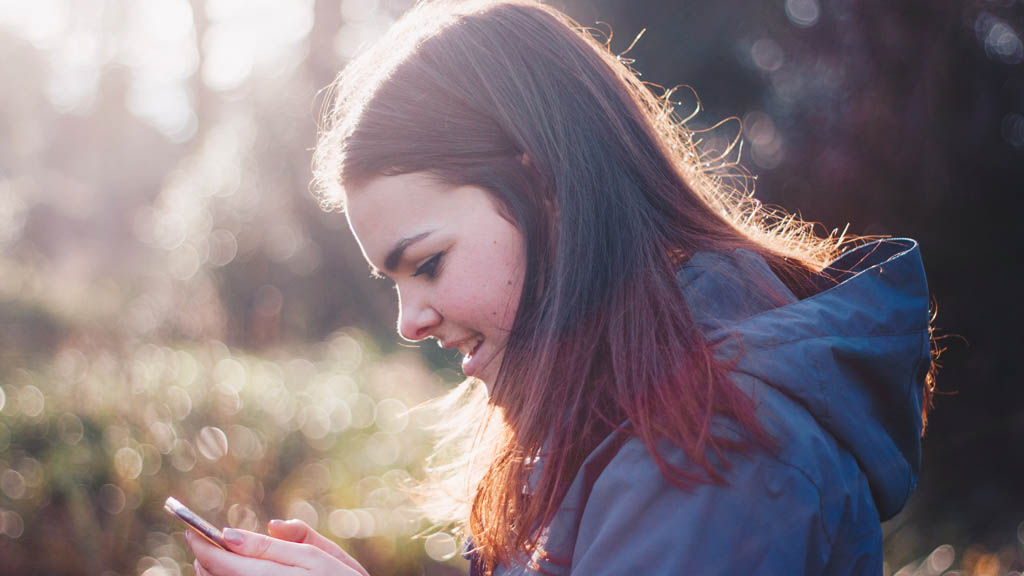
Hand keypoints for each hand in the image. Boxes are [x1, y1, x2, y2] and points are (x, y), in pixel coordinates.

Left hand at [186, 519, 369, 575]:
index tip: (192, 530)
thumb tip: (251, 529)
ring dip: (214, 573)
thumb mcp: (322, 558)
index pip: (222, 562)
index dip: (203, 544)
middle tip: (204, 542)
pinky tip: (236, 574)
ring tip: (219, 559)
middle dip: (206, 559)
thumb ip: (287, 541)